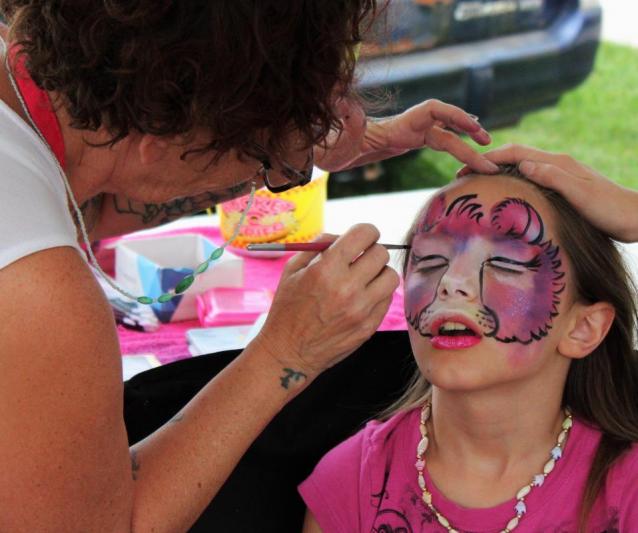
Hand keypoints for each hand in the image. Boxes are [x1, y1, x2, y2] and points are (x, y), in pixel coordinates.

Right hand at [253, 224, 399, 377]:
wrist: (288, 353)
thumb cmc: (287, 309)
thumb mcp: (293, 270)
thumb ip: (318, 246)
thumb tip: (342, 236)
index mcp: (327, 269)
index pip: (365, 234)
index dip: (366, 231)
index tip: (363, 237)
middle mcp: (347, 288)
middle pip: (381, 253)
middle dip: (371, 251)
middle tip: (361, 259)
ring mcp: (361, 309)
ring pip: (390, 276)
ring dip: (379, 273)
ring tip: (364, 279)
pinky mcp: (369, 326)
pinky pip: (387, 299)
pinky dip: (378, 294)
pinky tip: (361, 298)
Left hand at [315, 98, 499, 174]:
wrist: (327, 151)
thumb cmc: (334, 144)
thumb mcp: (340, 135)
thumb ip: (347, 119)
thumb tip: (343, 101)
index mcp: (397, 124)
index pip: (433, 111)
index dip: (454, 115)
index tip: (474, 126)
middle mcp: (407, 126)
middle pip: (446, 127)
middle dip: (469, 135)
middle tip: (490, 152)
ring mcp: (407, 134)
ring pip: (444, 138)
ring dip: (466, 147)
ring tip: (486, 163)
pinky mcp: (405, 143)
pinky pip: (435, 144)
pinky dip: (453, 148)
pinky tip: (465, 158)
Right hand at [458, 144, 637, 242]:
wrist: (636, 218)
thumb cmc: (610, 209)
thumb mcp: (580, 194)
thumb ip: (553, 177)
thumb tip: (524, 164)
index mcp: (557, 162)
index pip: (516, 152)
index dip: (489, 157)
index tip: (466, 166)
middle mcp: (557, 164)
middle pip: (515, 156)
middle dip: (488, 162)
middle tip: (463, 174)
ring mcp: (560, 175)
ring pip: (521, 167)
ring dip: (498, 171)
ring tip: (477, 183)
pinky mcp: (563, 187)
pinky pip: (530, 180)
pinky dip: (512, 182)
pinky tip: (506, 195)